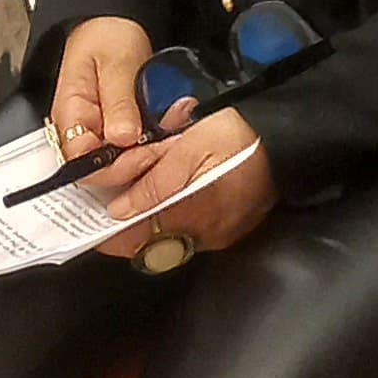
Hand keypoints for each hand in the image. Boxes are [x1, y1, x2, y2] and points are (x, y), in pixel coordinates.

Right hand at [49, 15, 155, 156]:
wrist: (112, 21)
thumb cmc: (108, 34)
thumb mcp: (117, 62)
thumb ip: (118, 101)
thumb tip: (122, 139)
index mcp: (70, 113)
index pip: (82, 162)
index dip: (115, 165)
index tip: (147, 151)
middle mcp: (79, 129)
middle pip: (101, 169)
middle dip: (137, 162)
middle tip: (167, 145)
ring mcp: (97, 130)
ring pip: (118, 162)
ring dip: (146, 155)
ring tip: (172, 138)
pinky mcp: (114, 128)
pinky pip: (128, 149)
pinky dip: (148, 145)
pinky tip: (166, 135)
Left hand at [86, 100, 272, 264]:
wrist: (290, 137)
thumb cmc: (240, 134)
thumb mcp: (191, 143)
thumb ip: (152, 176)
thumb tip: (118, 209)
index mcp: (194, 215)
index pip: (138, 237)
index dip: (108, 234)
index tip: (87, 222)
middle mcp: (205, 236)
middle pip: (151, 244)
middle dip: (124, 229)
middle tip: (105, 207)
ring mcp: (219, 237)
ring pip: (169, 240)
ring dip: (145, 226)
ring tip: (127, 202)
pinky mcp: (229, 231)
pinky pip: (189, 234)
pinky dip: (169, 221)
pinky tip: (162, 201)